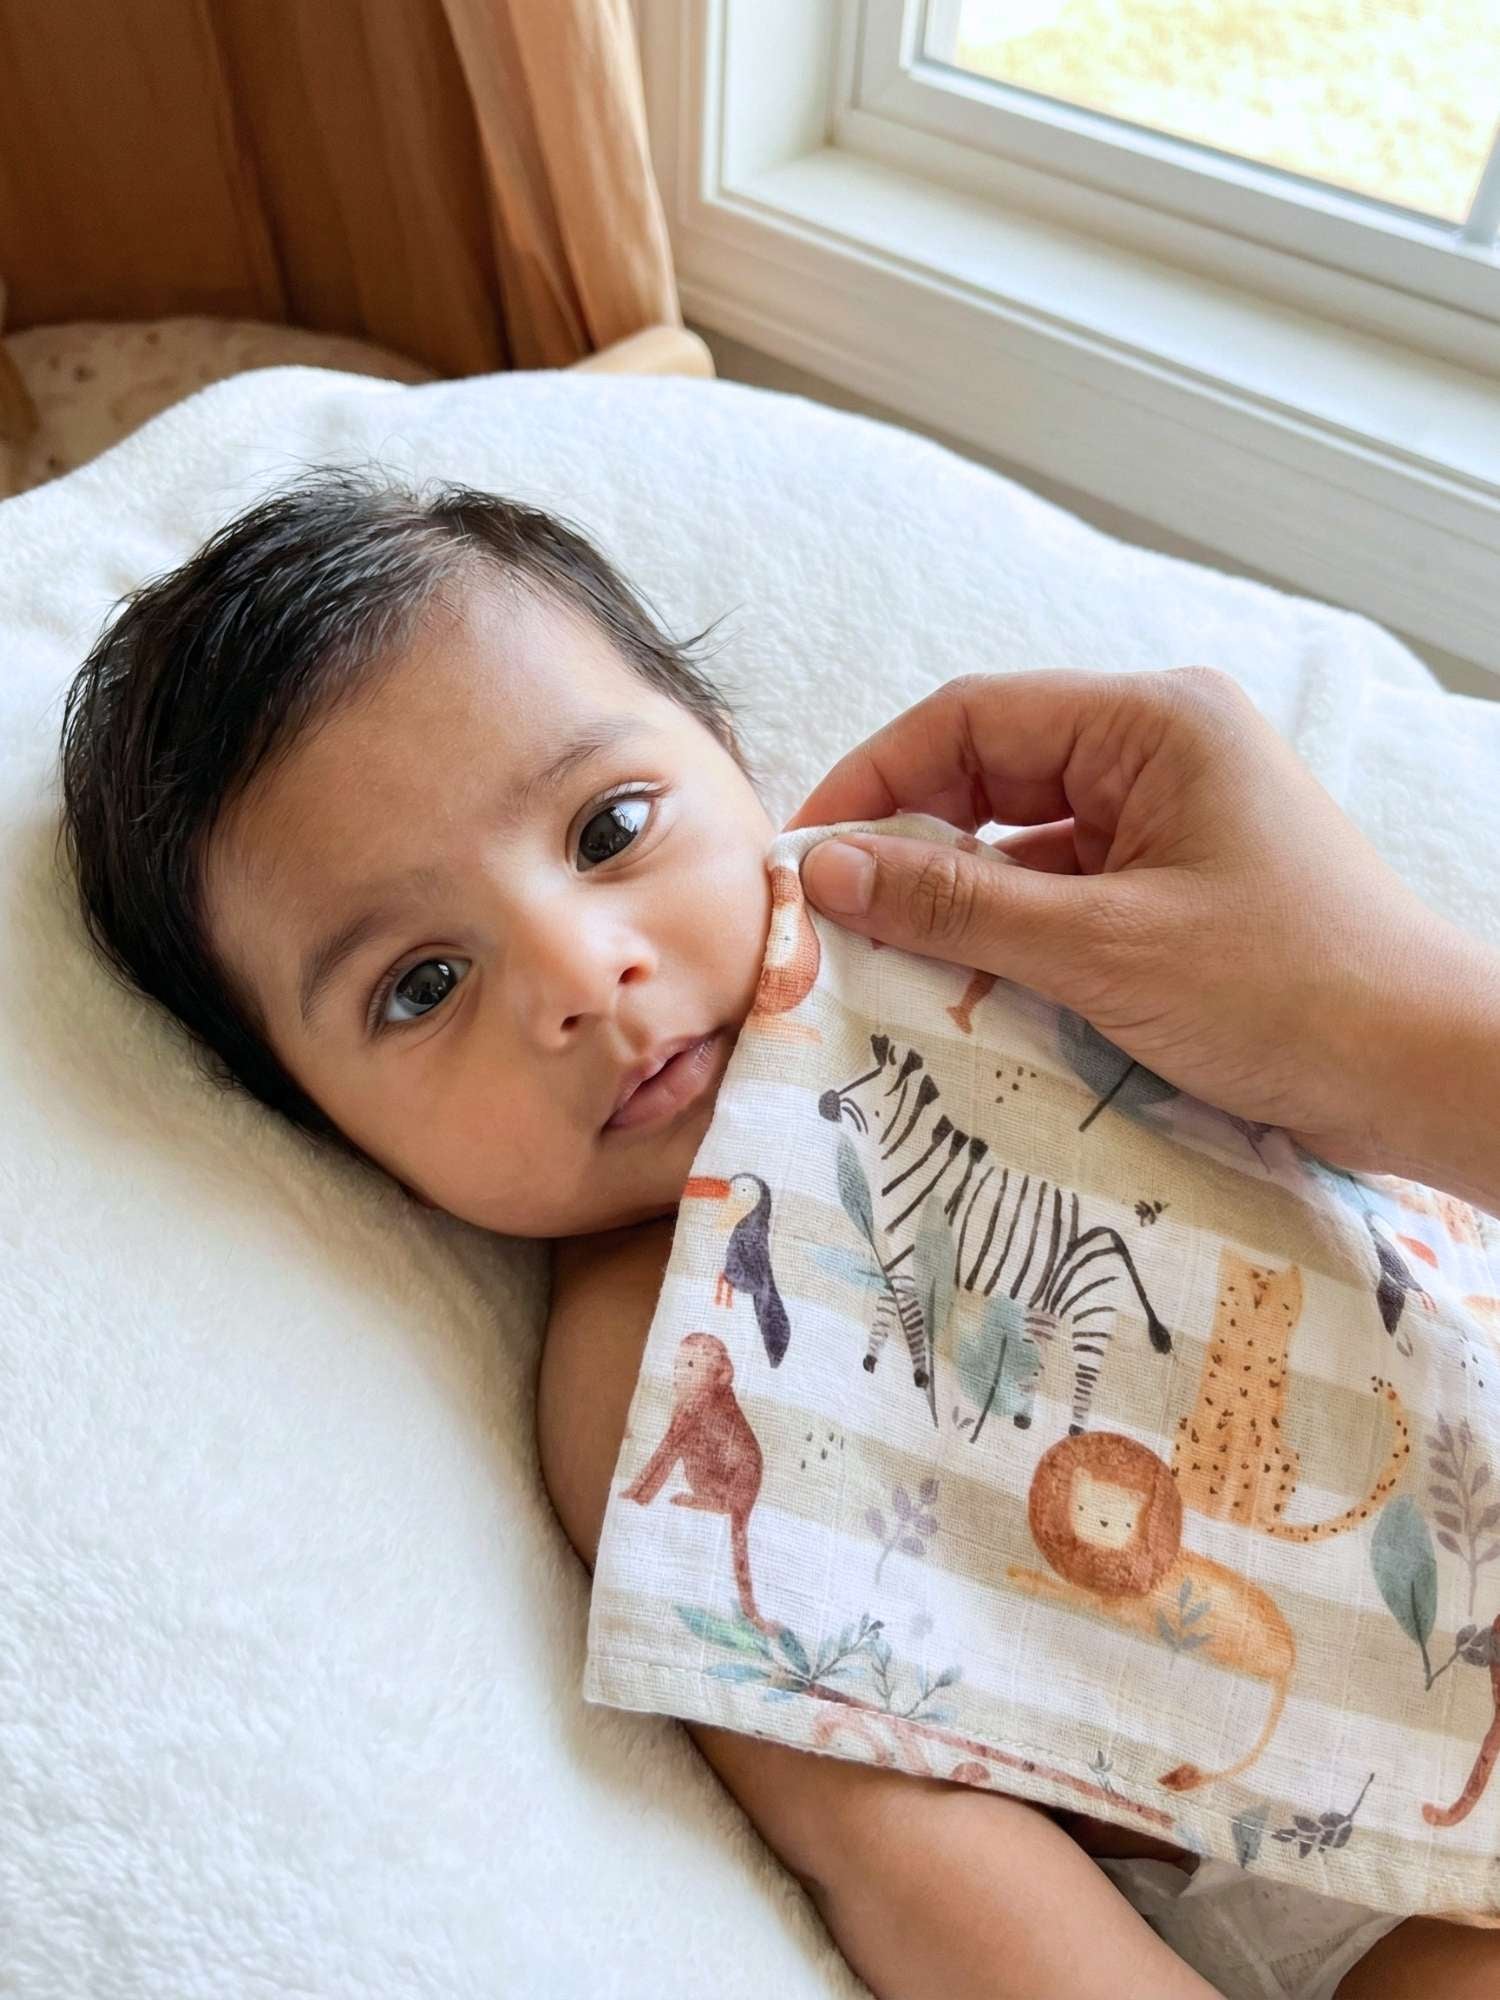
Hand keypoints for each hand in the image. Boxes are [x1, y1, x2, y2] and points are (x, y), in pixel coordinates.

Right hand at [786, 668, 1499, 1209]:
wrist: (1431, 1075)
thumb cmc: (1287, 994)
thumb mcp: (1103, 951)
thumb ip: (958, 905)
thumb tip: (828, 869)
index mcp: (1154, 722)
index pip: (972, 717)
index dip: (874, 780)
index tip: (804, 859)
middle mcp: (1160, 751)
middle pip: (991, 771)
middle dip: (908, 841)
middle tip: (832, 918)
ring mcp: (1173, 818)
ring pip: (1022, 838)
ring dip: (956, 897)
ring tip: (883, 960)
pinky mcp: (1179, 884)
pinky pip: (1064, 889)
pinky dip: (1010, 932)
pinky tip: (963, 984)